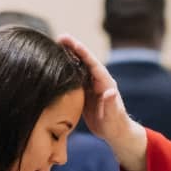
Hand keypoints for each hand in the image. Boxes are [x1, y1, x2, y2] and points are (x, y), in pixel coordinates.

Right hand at [58, 34, 148, 170]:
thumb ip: (112, 105)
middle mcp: (99, 81)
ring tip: (54, 46)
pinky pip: (75, 77)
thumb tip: (110, 91)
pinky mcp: (85, 92)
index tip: (72, 42)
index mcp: (106, 83)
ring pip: (78, 67)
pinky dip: (66, 69)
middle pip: (85, 61)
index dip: (83, 53)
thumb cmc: (116, 126)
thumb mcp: (114, 117)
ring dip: (68, 56)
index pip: (93, 64)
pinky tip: (55, 65)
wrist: (115, 133)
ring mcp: (92, 85)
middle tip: (59, 37)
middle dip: (73, 48)